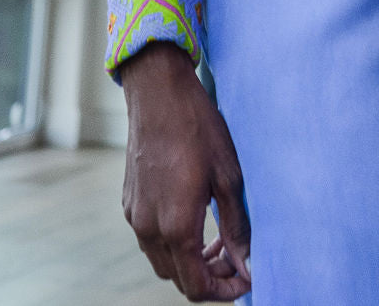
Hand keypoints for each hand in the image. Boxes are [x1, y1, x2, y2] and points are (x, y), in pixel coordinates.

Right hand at [121, 42, 251, 300]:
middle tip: (235, 259)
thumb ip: (237, 226)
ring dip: (190, 263)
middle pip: (178, 279)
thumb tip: (248, 263)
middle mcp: (149, 228)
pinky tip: (195, 219)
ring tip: (218, 242)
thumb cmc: (197, 127)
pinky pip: (151, 239)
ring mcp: (135, 215)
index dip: (224, 292)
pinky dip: (173, 243)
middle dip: (209, 279)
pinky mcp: (130, 201)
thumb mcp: (228, 175)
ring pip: (163, 261)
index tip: (245, 282)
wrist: (158, 93)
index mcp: (176, 225)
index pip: (196, 286)